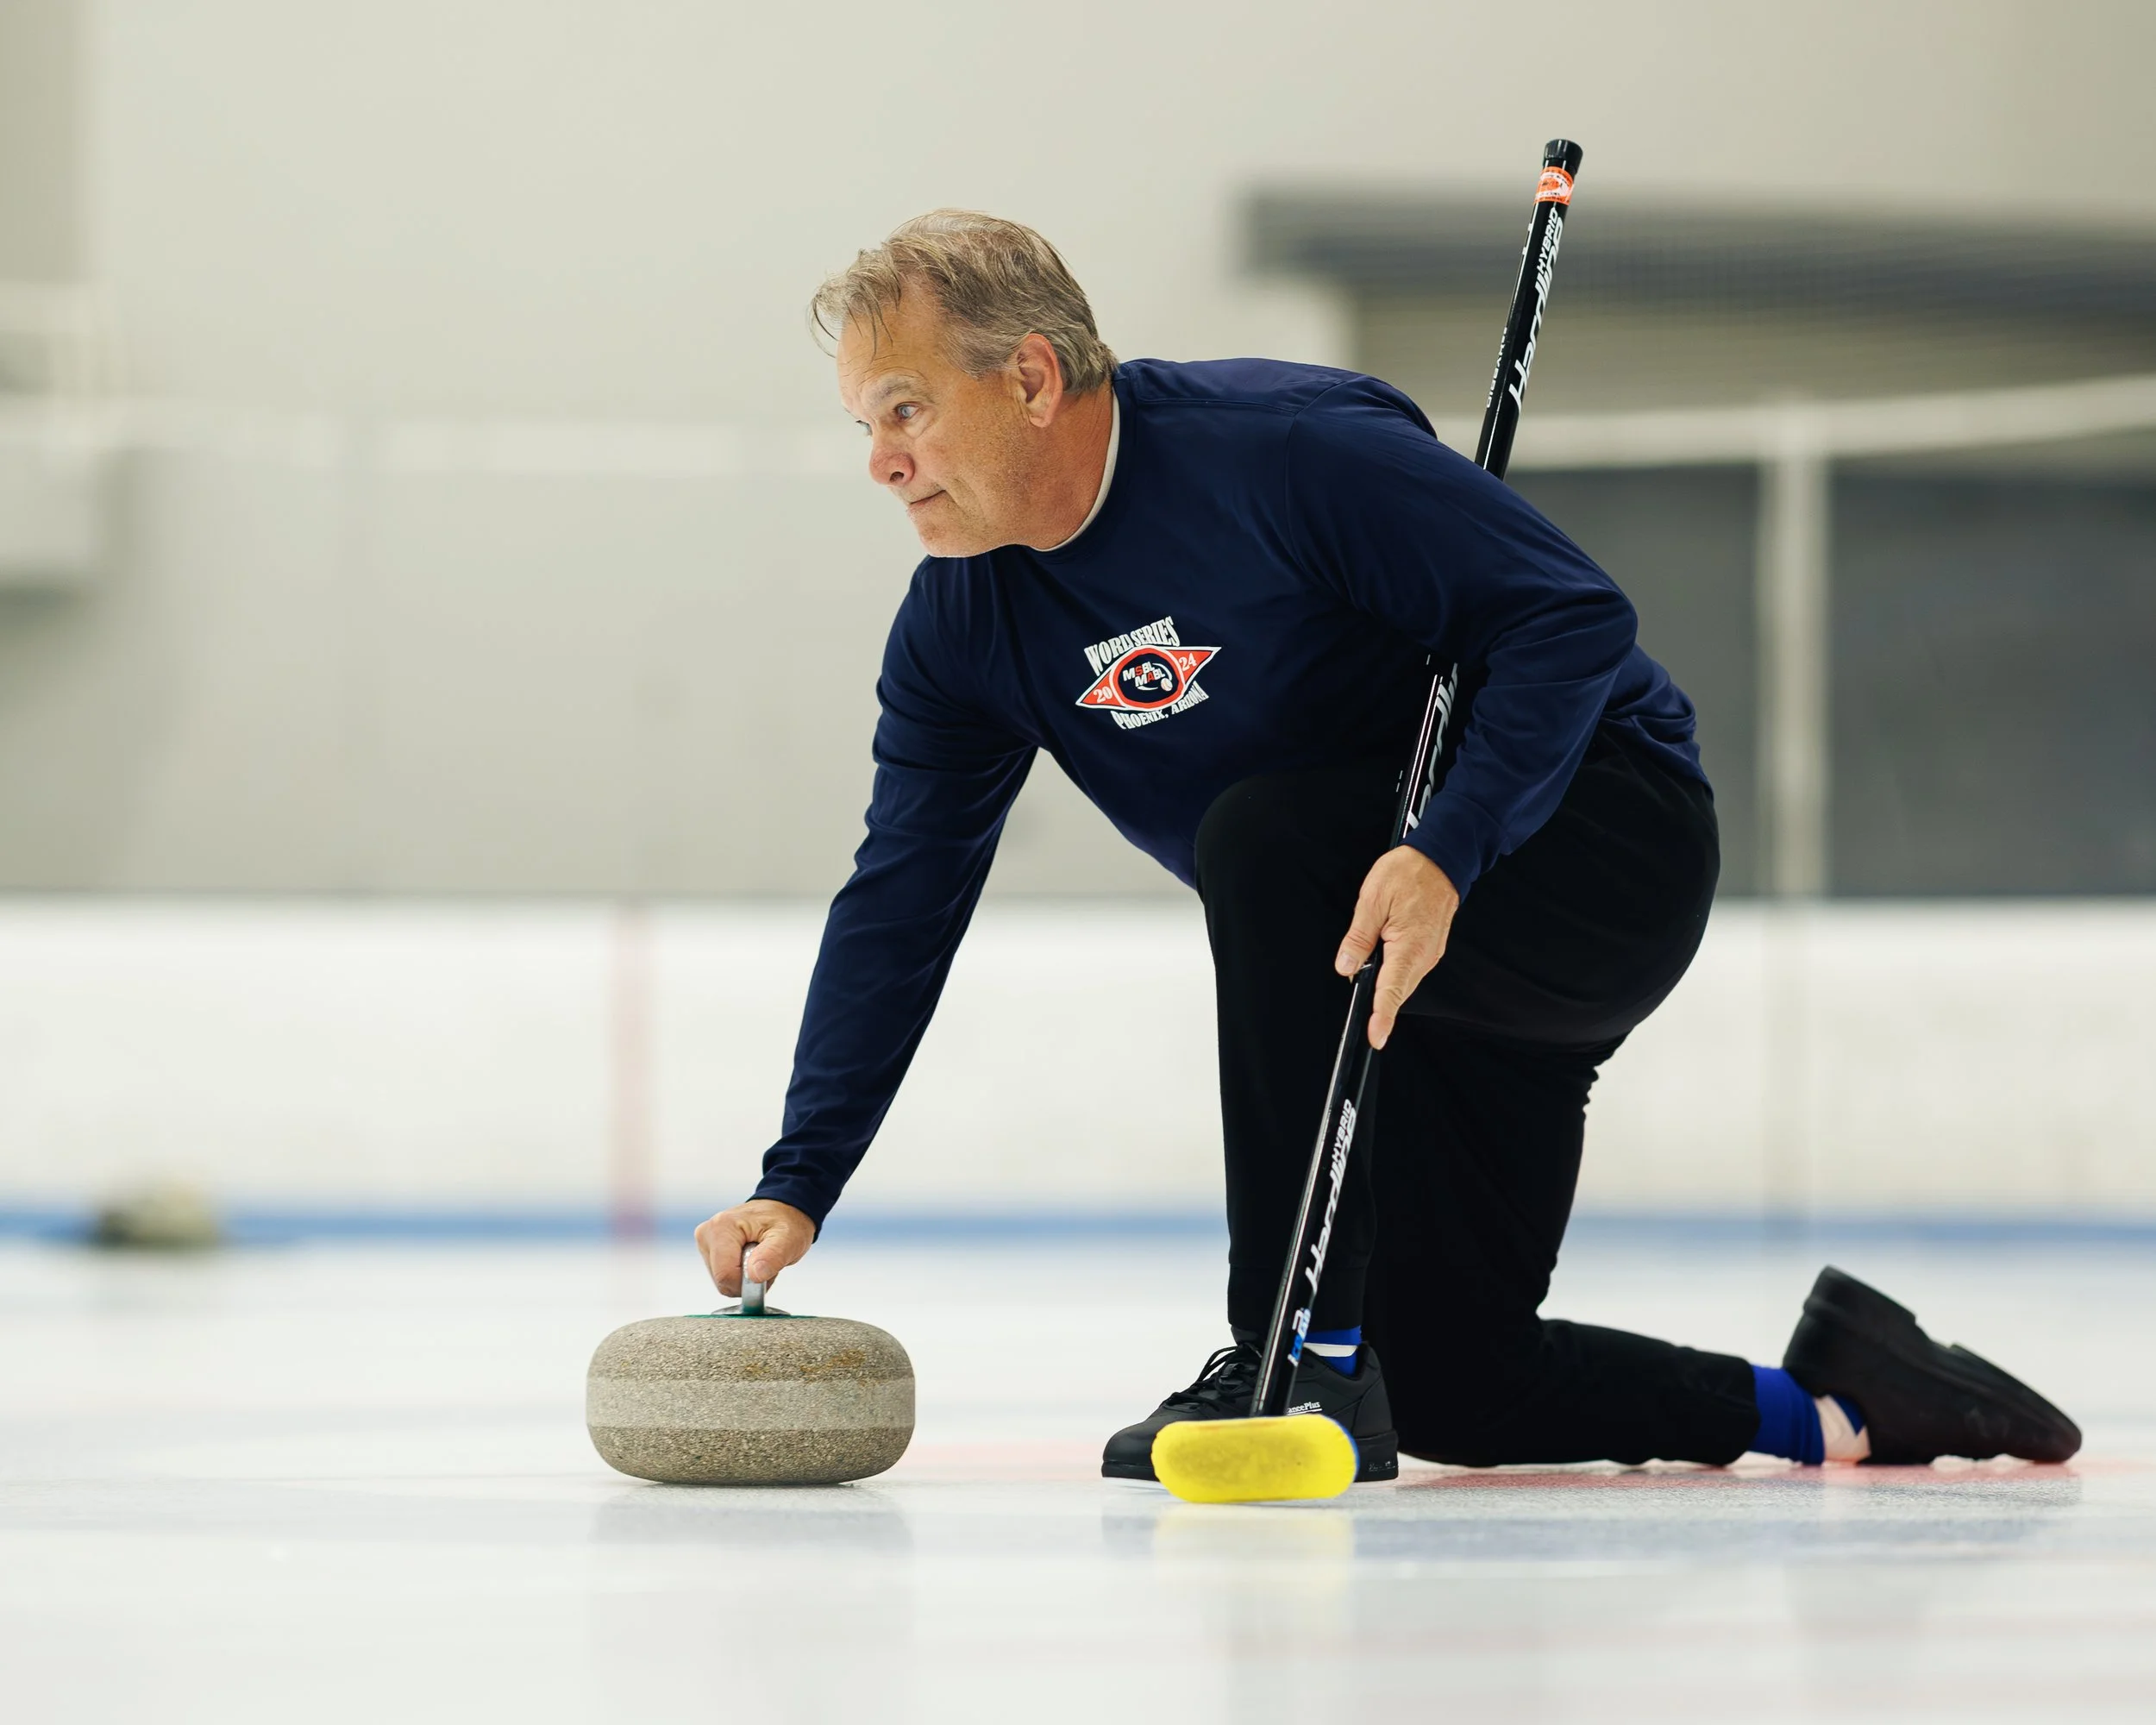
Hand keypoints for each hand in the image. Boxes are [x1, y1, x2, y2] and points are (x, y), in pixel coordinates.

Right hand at [695, 1198, 815, 1296]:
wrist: (781, 1210)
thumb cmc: (785, 1220)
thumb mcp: (788, 1238)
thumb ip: (773, 1256)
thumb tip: (754, 1275)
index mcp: (722, 1227)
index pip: (725, 1275)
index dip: (748, 1283)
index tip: (766, 1268)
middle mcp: (707, 1233)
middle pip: (721, 1281)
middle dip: (747, 1280)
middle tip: (765, 1261)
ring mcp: (705, 1241)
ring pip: (721, 1281)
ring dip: (744, 1278)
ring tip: (759, 1257)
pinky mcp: (708, 1249)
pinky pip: (722, 1276)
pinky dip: (739, 1274)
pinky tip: (749, 1258)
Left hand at [1333, 846, 1460, 1050]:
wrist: (1441, 858)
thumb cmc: (1409, 873)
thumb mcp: (1371, 900)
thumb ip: (1358, 938)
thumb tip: (1346, 966)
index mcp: (1409, 947)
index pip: (1391, 991)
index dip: (1382, 1017)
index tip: (1376, 1037)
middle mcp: (1424, 956)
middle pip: (1396, 991)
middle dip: (1376, 997)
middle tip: (1359, 983)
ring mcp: (1430, 954)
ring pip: (1402, 981)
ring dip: (1384, 981)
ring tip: (1370, 961)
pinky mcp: (1429, 949)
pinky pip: (1408, 969)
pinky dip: (1393, 970)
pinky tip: (1383, 956)